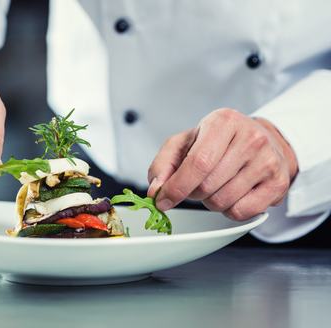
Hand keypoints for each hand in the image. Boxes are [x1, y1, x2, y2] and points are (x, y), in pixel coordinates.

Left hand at [147, 108, 297, 219]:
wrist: (261, 139)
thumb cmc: (218, 142)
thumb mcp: (185, 143)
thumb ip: (163, 164)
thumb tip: (156, 190)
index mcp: (223, 122)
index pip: (198, 162)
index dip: (177, 187)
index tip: (162, 200)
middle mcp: (250, 138)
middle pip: (208, 186)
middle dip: (193, 193)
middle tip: (197, 184)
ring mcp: (268, 161)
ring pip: (223, 201)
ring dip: (210, 201)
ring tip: (217, 185)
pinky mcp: (278, 183)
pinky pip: (241, 212)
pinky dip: (229, 210)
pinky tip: (232, 193)